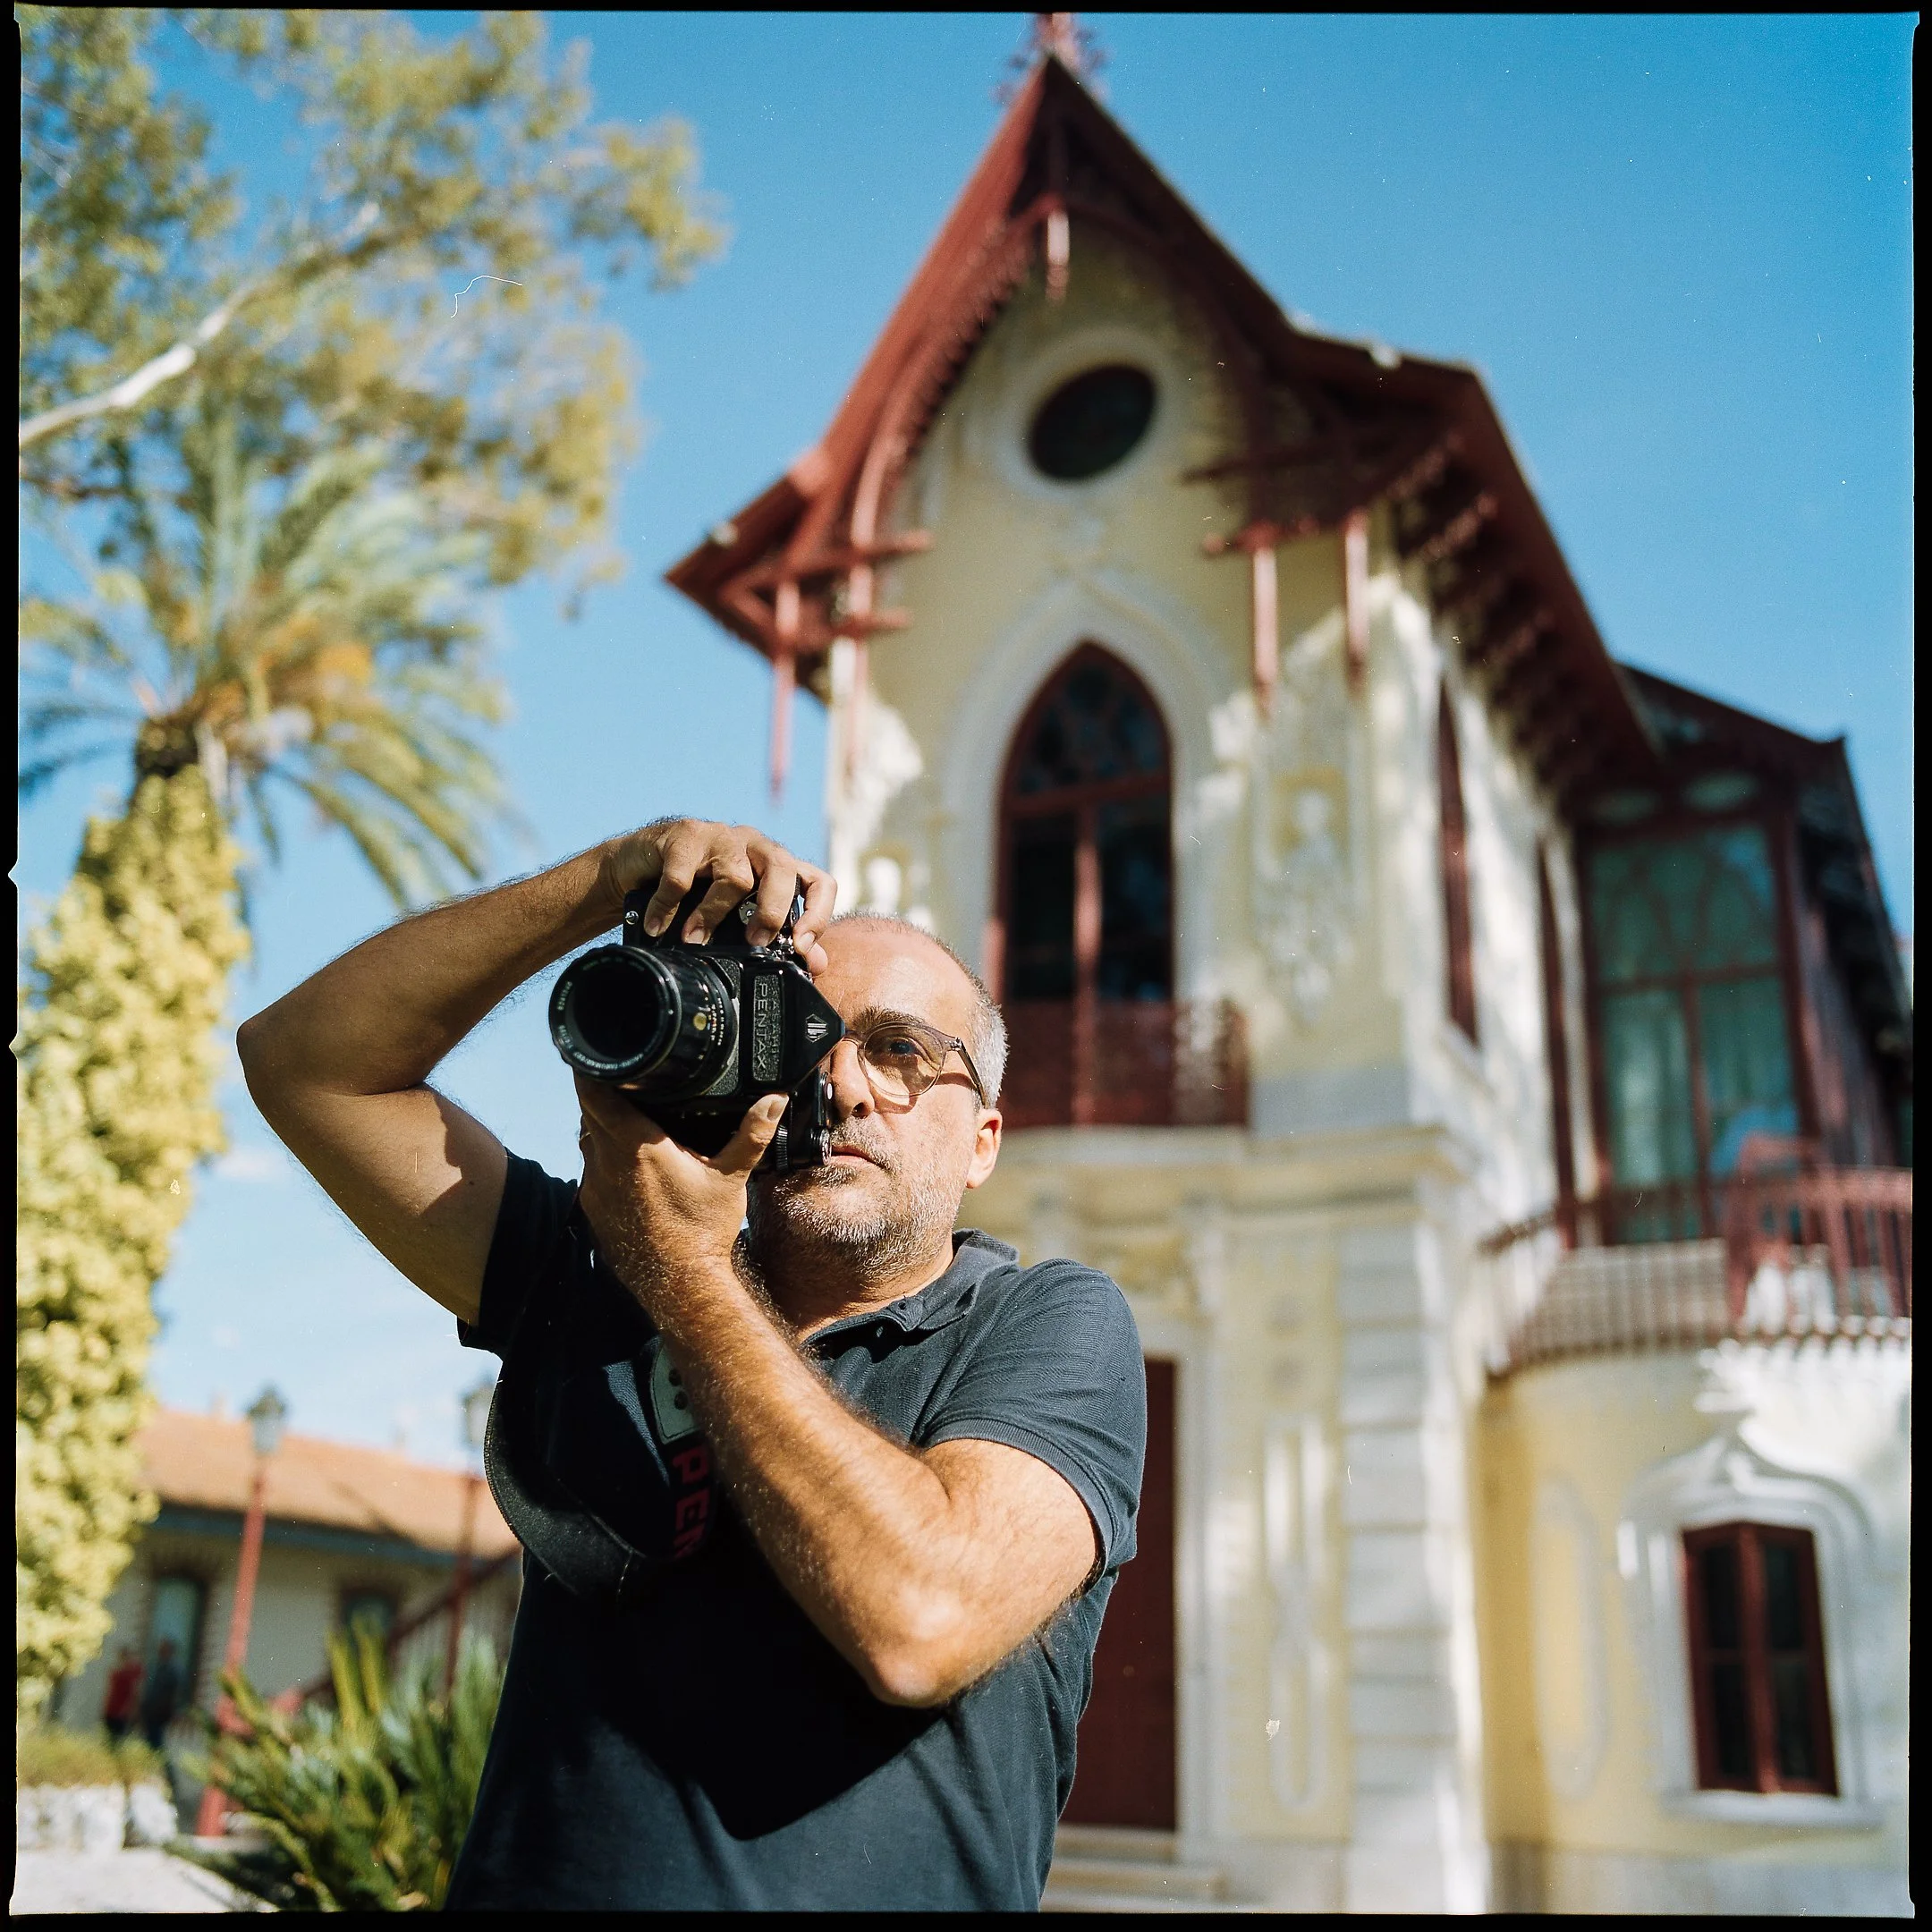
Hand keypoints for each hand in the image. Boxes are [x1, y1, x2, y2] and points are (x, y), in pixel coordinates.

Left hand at [574, 1075, 787, 1320]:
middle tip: (625, 1082)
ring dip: (602, 1127)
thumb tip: (775, 1098)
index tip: (604, 1059)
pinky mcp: (592, 1208)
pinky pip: (591, 1170)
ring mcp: (595, 1187)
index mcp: (636, 1146)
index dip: (593, 1071)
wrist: (680, 1285)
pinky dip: (605, 1160)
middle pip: (588, 1112)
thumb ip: (751, 1133)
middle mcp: (606, 1162)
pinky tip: (630, 1165)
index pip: (595, 1094)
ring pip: (587, 1141)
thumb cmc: (704, 1230)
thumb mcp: (732, 1176)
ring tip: (629, 1118)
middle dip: (602, 1095)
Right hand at [599, 820, 835, 970]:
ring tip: (694, 939)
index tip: (801, 946)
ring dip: (712, 915)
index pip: (817, 881)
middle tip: (755, 943)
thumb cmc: (692, 890)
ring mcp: (720, 836)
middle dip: (772, 912)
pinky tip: (658, 924)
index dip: (817, 913)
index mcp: (775, 865)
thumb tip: (815, 961)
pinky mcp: (683, 836)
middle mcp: (754, 845)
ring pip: (736, 874)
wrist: (635, 865)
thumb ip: (777, 933)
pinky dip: (667, 906)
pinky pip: (681, 877)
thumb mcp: (735, 915)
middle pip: (783, 869)